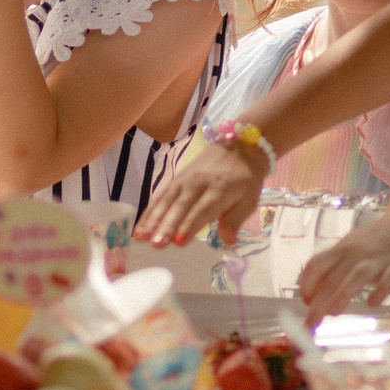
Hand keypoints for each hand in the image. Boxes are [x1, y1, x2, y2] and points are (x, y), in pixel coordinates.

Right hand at [136, 139, 264, 247]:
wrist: (237, 146)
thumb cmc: (244, 178)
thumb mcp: (249, 199)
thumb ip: (236, 219)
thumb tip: (228, 241)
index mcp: (219, 190)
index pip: (202, 210)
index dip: (190, 225)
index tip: (178, 242)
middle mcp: (198, 184)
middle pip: (180, 207)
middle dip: (167, 226)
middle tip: (156, 244)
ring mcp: (184, 180)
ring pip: (166, 201)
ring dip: (153, 220)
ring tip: (140, 237)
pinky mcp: (176, 179)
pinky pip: (161, 196)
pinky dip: (149, 211)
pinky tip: (140, 226)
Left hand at [298, 219, 389, 316]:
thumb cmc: (377, 241)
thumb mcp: (353, 249)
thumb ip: (336, 269)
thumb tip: (313, 295)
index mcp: (344, 249)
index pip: (317, 264)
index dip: (307, 284)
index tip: (304, 304)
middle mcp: (358, 253)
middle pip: (334, 276)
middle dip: (319, 302)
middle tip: (310, 324)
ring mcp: (381, 259)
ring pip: (358, 274)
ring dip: (344, 293)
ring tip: (334, 312)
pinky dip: (381, 290)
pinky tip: (373, 303)